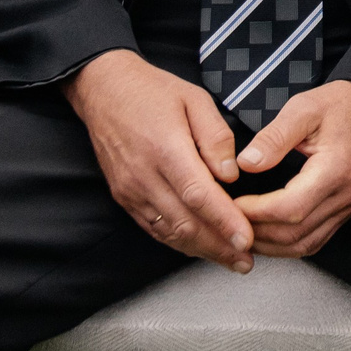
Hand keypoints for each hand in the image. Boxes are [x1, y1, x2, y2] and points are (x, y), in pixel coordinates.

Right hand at [64, 50, 254, 272]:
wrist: (104, 89)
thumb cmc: (154, 91)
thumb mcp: (194, 99)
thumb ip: (216, 137)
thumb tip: (231, 176)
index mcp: (166, 149)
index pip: (199, 195)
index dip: (224, 221)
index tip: (247, 240)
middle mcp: (144, 176)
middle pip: (185, 222)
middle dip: (218, 247)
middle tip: (247, 261)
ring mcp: (130, 190)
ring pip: (169, 232)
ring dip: (201, 250)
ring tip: (230, 260)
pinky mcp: (124, 196)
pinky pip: (153, 228)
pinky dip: (178, 242)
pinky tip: (200, 247)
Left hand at [235, 80, 350, 258]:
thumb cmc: (341, 104)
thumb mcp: (303, 108)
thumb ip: (274, 137)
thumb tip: (246, 164)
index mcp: (333, 171)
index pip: (289, 209)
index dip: (256, 213)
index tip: (231, 203)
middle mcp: (343, 196)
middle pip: (294, 234)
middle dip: (256, 233)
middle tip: (227, 220)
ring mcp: (345, 207)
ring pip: (303, 245)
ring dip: (269, 245)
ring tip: (241, 231)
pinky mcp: (343, 210)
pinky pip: (314, 240)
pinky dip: (286, 245)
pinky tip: (267, 235)